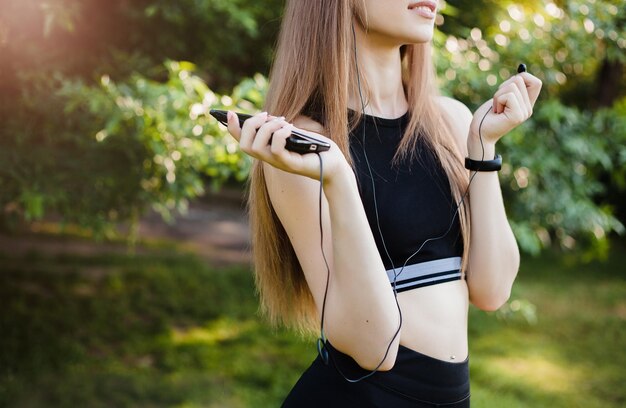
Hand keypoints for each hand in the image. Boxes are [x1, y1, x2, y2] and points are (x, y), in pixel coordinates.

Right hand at [225, 111, 348, 181]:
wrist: (334, 163)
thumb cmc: (315, 148)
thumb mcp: (295, 133)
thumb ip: (280, 127)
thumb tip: (267, 117)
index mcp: (268, 150)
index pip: (243, 141)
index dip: (232, 129)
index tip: (229, 113)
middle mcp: (269, 159)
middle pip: (244, 145)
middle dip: (250, 125)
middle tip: (268, 115)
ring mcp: (278, 163)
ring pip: (255, 148)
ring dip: (266, 129)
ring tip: (283, 122)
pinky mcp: (290, 165)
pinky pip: (275, 150)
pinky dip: (279, 135)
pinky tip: (290, 128)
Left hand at [468, 73, 541, 156]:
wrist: (479, 132)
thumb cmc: (487, 115)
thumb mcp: (501, 96)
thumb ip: (512, 87)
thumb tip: (521, 70)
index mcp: (526, 104)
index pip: (536, 83)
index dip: (523, 78)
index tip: (509, 87)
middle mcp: (528, 109)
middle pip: (520, 80)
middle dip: (503, 87)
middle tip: (498, 103)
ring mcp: (524, 113)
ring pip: (513, 86)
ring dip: (498, 95)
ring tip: (496, 108)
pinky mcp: (517, 116)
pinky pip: (508, 95)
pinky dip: (497, 100)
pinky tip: (496, 112)